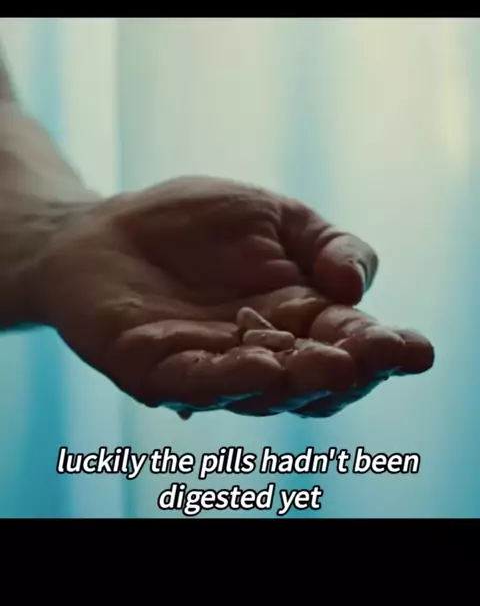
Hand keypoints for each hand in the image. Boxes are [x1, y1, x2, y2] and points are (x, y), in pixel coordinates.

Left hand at [32, 176, 433, 417]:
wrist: (105, 226)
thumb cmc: (192, 223)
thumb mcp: (275, 215)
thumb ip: (328, 244)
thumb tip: (355, 286)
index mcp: (298, 316)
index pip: (349, 341)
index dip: (382, 348)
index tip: (416, 349)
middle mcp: (261, 353)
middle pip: (313, 378)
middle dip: (347, 371)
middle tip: (372, 358)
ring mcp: (210, 368)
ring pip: (261, 390)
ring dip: (297, 382)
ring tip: (328, 367)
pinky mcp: (157, 372)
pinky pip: (196, 383)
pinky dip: (229, 379)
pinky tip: (259, 366)